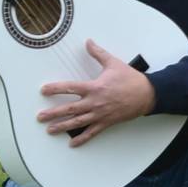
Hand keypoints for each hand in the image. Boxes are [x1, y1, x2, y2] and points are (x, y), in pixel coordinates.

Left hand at [37, 40, 155, 146]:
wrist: (147, 94)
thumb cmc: (131, 79)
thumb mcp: (113, 63)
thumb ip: (98, 53)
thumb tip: (88, 42)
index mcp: (94, 87)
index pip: (70, 88)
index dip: (55, 89)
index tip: (44, 90)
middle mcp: (95, 102)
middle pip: (69, 109)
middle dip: (53, 113)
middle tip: (40, 117)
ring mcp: (100, 114)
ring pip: (77, 122)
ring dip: (62, 127)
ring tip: (50, 130)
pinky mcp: (106, 123)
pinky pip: (92, 132)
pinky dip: (82, 139)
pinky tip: (72, 144)